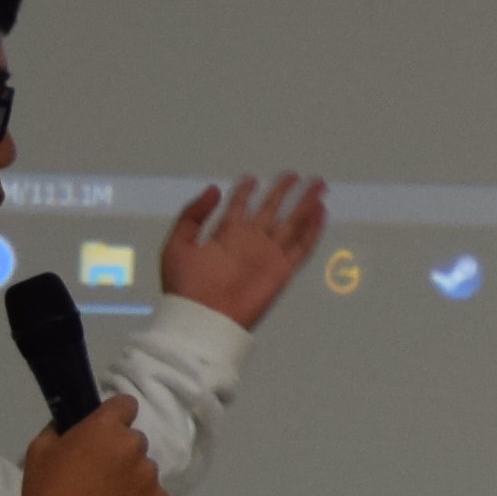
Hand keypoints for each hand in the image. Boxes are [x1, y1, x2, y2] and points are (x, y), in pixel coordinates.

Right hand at [21, 394, 162, 495]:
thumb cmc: (48, 493)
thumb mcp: (38, 453)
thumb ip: (57, 430)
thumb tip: (67, 426)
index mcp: (106, 428)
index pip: (125, 404)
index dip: (115, 416)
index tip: (105, 432)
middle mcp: (134, 446)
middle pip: (133, 441)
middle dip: (120, 452)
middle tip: (99, 475)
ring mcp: (149, 476)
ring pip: (144, 469)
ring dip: (131, 478)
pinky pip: (153, 495)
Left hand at [165, 172, 328, 328]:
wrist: (203, 320)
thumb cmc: (186, 288)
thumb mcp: (176, 244)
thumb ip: (192, 214)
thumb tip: (213, 189)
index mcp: (224, 236)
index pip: (239, 207)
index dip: (245, 191)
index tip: (251, 178)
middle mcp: (249, 243)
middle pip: (271, 210)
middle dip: (282, 191)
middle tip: (293, 175)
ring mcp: (267, 256)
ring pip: (291, 224)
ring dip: (304, 204)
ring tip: (316, 185)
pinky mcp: (282, 271)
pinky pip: (302, 247)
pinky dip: (313, 230)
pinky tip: (320, 213)